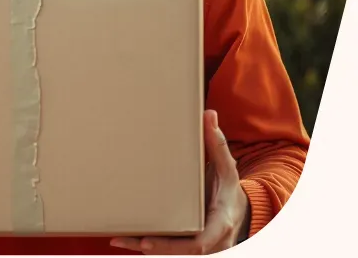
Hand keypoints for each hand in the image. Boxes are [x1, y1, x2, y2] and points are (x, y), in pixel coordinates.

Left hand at [110, 110, 249, 254]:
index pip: (199, 242)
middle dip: (152, 248)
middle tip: (125, 239)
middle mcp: (210, 242)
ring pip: (172, 253)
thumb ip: (217, 142)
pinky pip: (169, 250)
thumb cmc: (228, 187)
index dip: (172, 245)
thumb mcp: (227, 166)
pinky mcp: (188, 244)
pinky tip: (127, 239)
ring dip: (144, 248)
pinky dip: (149, 247)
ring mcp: (199, 247)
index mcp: (219, 224)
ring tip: (119, 238)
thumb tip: (209, 115)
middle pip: (180, 252)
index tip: (148, 242)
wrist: (238, 209)